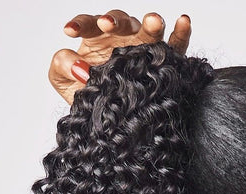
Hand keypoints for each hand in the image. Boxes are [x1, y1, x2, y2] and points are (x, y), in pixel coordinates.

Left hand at [49, 10, 191, 105]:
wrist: (112, 121)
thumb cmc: (88, 95)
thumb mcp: (64, 82)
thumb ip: (62, 67)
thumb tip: (77, 67)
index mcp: (97, 39)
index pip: (89, 24)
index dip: (80, 25)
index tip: (70, 32)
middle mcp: (122, 38)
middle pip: (120, 21)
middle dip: (115, 21)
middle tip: (109, 25)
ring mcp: (144, 47)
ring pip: (148, 29)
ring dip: (150, 23)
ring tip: (153, 22)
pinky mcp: (164, 61)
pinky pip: (175, 45)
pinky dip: (181, 33)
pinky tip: (183, 22)